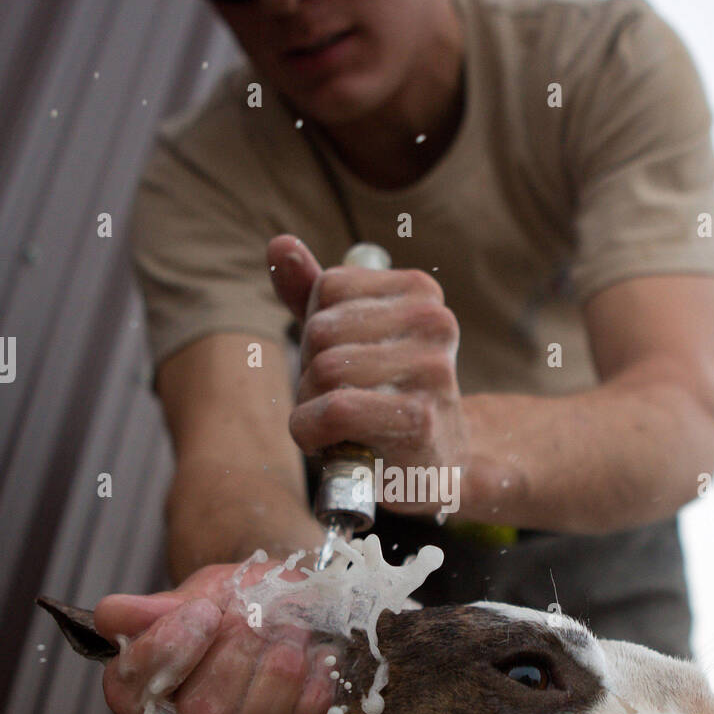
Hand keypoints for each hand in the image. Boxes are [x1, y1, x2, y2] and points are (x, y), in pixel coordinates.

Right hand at [93, 561, 335, 713]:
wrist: (288, 617)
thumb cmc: (238, 606)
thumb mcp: (202, 591)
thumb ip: (160, 607)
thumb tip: (114, 616)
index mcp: (137, 688)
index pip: (131, 686)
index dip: (169, 650)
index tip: (206, 613)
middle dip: (239, 660)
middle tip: (265, 620)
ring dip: (278, 684)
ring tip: (295, 638)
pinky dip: (308, 713)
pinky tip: (319, 672)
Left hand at [268, 234, 468, 516]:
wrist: (433, 468)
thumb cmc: (383, 398)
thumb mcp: (350, 339)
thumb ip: (312, 292)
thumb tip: (278, 244)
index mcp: (420, 290)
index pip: (328, 287)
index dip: (317, 332)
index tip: (345, 363)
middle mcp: (434, 321)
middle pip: (323, 330)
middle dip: (312, 372)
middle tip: (339, 402)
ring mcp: (433, 369)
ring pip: (326, 370)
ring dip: (310, 407)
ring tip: (339, 426)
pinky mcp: (420, 418)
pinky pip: (335, 410)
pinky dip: (314, 433)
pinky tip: (334, 444)